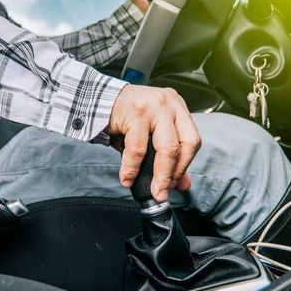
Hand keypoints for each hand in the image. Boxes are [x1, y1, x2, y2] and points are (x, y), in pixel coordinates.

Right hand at [106, 85, 200, 201]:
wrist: (98, 99)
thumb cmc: (128, 115)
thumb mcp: (152, 133)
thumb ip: (169, 157)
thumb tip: (182, 183)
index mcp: (178, 108)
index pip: (192, 141)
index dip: (185, 165)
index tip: (174, 183)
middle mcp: (170, 104)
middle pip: (183, 145)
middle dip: (173, 174)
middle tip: (163, 191)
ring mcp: (155, 106)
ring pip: (166, 148)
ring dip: (158, 175)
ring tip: (152, 189)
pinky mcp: (136, 112)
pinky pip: (138, 148)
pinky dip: (132, 168)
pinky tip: (127, 177)